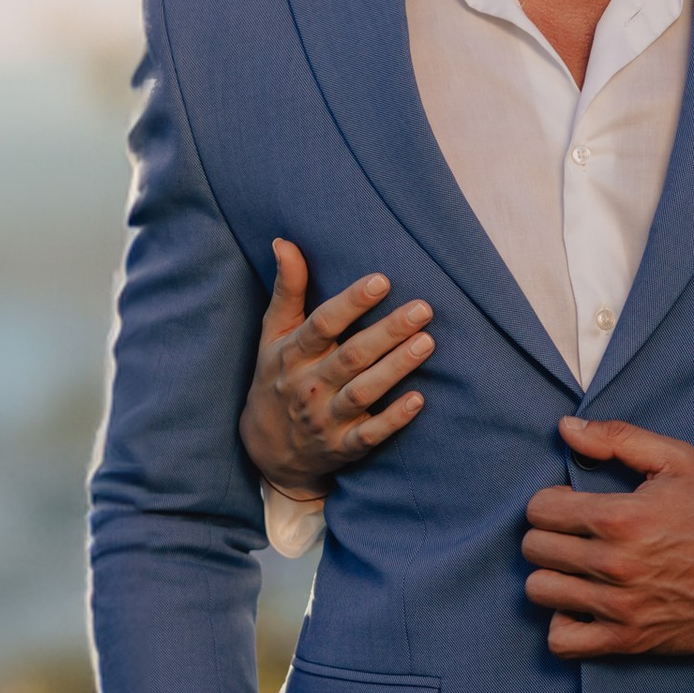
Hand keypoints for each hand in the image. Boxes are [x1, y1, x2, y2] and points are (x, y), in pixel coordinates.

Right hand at [239, 238, 433, 498]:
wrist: (266, 450)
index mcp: (292, 353)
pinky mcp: (342, 447)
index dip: (351, 303)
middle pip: (350, 356)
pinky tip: (419, 400)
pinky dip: (392, 419)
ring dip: (395, 369)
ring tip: (427, 343)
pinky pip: (369, 435)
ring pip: (362, 393)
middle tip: (423, 308)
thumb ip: (287, 290)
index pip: (322, 324)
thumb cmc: (277, 377)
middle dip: (387, 332)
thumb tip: (284, 242)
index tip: (381, 280)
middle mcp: (308, 385)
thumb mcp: (273, 335)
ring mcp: (325, 419)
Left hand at [522, 418, 693, 657]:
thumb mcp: (678, 461)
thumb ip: (618, 438)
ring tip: (578, 568)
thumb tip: (566, 427)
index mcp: (621, 517)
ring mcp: (618, 606)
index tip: (573, 505)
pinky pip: (562, 640)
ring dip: (553, 576)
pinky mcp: (626, 640)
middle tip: (575, 534)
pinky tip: (582, 605)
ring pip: (539, 591)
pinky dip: (564, 623)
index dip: (551, 501)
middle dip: (549, 535)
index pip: (539, 509)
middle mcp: (614, 564)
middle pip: (535, 548)